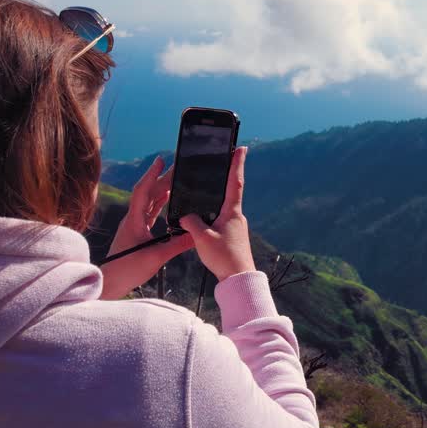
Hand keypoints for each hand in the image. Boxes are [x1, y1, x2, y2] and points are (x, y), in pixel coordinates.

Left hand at [99, 156, 193, 299]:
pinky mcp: (137, 232)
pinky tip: (168, 201)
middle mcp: (133, 219)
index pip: (142, 191)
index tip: (161, 161)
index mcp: (134, 220)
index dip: (152, 175)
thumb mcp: (157, 257)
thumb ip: (178, 244)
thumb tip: (197, 234)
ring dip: (161, 190)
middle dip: (162, 179)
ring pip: (149, 202)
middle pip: (148, 193)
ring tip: (177, 180)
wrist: (110, 283)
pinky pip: (150, 213)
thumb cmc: (128, 269)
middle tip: (178, 168)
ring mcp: (134, 225)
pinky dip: (160, 204)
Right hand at [180, 146, 255, 281]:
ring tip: (207, 187)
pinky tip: (203, 217)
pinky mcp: (231, 236)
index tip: (241, 148)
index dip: (237, 164)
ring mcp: (235, 226)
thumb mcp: (202, 238)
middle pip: (230, 192)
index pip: (235, 182)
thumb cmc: (224, 257)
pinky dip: (211, 214)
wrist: (238, 279)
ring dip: (216, 197)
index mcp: (232, 212)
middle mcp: (236, 216)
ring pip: (223, 207)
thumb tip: (185, 216)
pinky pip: (219, 219)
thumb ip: (190, 223)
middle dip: (225, 176)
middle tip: (223, 160)